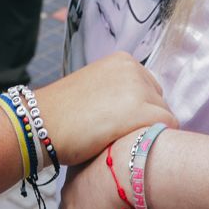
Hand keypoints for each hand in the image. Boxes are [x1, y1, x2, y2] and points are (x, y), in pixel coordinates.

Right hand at [32, 51, 174, 165]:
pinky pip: (167, 126)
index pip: (149, 87)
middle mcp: (133, 69)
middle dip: (146, 119)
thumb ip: (118, 91)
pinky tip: (133, 148)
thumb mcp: (94, 88)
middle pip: (159, 100)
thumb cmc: (63, 113)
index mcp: (122, 60)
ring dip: (149, 131)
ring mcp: (138, 88)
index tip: (121, 125)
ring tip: (124, 144)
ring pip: (164, 115)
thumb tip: (137, 109)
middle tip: (121, 136)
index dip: (139, 109)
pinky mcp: (140, 111)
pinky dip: (156, 140)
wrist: (41, 124)